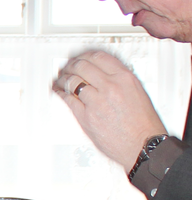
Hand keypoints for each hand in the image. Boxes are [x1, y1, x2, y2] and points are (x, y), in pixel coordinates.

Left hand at [52, 50, 166, 170]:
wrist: (143, 144)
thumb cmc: (143, 123)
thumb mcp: (137, 93)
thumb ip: (120, 81)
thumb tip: (103, 75)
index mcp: (125, 78)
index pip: (99, 57)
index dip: (85, 55)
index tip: (80, 56)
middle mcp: (110, 86)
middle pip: (82, 66)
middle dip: (70, 65)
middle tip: (66, 66)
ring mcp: (96, 101)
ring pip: (71, 81)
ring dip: (62, 78)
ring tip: (59, 78)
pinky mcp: (85, 116)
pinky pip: (67, 98)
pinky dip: (59, 92)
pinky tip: (57, 90)